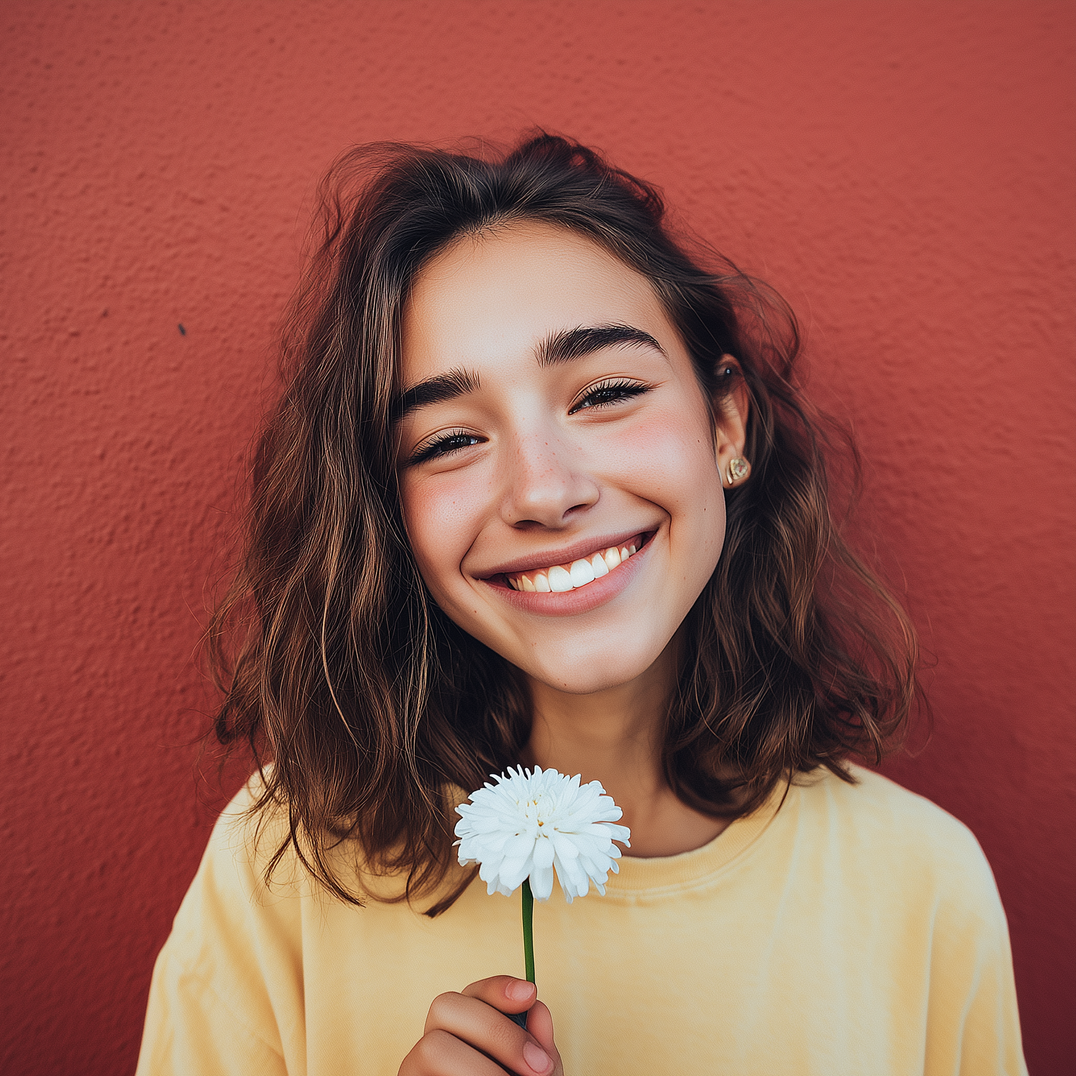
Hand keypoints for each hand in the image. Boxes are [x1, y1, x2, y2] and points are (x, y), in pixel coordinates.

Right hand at [399, 975, 562, 1075]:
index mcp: (466, 1028)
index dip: (498, 987)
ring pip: (433, 1046)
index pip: (473, 992)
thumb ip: (538, 1047)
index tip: (530, 994)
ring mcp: (417, 1069)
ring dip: (480, 1067)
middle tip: (537, 1068)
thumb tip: (538, 1010)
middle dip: (497, 1031)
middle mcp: (435, 1041)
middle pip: (446, 1006)